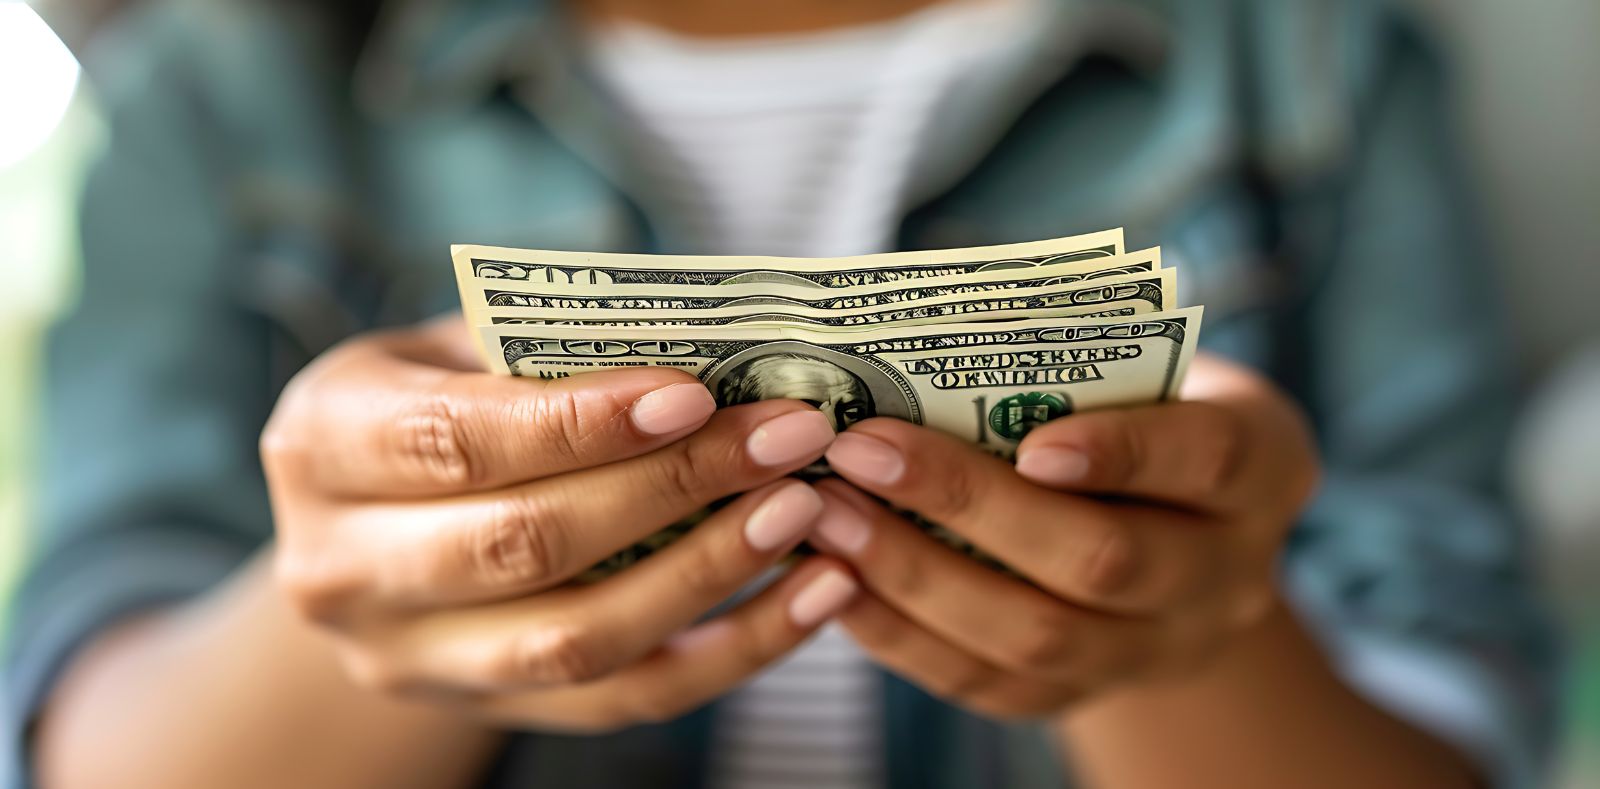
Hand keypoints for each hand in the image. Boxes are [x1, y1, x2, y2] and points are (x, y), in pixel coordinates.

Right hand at [261, 316, 857, 732]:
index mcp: (320, 443)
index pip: (456, 439)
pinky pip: (624, 698)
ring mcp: (408, 659)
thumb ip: (549, 343)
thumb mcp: (455, 346)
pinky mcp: (487, 708)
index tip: (695, 391)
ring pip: (576, 641)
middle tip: (788, 437)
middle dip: (672, 489)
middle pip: (521, 546)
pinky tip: (814, 595)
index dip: (579, 421)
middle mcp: (341, 568)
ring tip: (806, 512)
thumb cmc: (441, 399)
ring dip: (709, 575)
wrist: (377, 526)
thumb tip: (715, 338)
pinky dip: (732, 651)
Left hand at [808, 353, 1318, 718]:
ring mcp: (1156, 649)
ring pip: (1039, 639)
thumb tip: (915, 324)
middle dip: (970, 505)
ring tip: (825, 515)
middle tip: (860, 449)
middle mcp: (1226, 574)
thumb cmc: (1136, 404)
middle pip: (1104, 561)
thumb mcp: (1146, 362)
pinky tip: (835, 582)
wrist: (1171, 529)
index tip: (1032, 442)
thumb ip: (1068, 350)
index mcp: (1260, 465)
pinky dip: (903, 637)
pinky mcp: (1080, 694)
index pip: (1205, 460)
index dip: (1122, 454)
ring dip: (915, 576)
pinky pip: (989, 685)